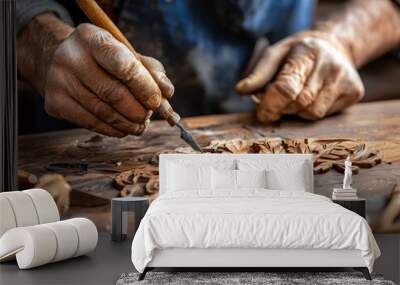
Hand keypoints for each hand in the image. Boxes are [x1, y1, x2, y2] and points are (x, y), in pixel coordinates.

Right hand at [18, 14, 173, 136]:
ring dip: (128, 123)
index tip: (156, 101)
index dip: (144, 87)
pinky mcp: (55, 102)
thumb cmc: (105, 60)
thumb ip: (151, 71)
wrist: (63, 62)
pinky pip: (91, 123)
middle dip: (137, 110)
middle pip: (113, 93)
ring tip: (140, 125)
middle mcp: (70, 56)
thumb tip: (167, 93)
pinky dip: (113, 130)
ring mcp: (59, 80)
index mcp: (92, 38)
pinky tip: (124, 129)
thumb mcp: (128, 54)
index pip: (122, 64)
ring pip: (103, 112)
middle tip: (148, 116)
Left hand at [236, 31, 364, 121]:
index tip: (263, 113)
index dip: (270, 106)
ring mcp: (345, 80)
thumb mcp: (276, 54)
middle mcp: (330, 66)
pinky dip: (310, 113)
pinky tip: (311, 98)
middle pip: (298, 104)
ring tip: (296, 97)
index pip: (285, 88)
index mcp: (307, 53)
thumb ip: (259, 74)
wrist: (335, 45)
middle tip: (278, 103)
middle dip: (283, 109)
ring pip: (312, 113)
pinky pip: (324, 115)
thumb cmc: (298, 53)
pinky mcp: (354, 92)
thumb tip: (241, 90)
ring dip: (297, 112)